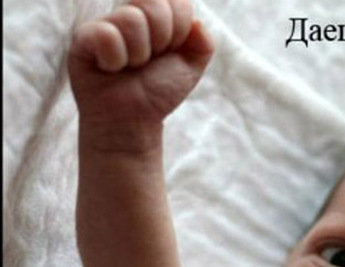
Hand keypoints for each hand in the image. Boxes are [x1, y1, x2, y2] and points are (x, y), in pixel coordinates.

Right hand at [68, 0, 213, 125]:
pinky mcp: (84, 37)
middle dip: (162, 39)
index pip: (178, 1)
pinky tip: (111, 68)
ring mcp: (106, 22)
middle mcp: (131, 12)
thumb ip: (204, 43)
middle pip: (155, 3)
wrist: (135, 119)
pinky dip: (116, 59)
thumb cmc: (158, 90)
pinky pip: (106, 34)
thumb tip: (196, 22)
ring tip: (130, 66)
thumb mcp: (191, 68)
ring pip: (131, 18)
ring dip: (139, 54)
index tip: (170, 50)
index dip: (180, 30)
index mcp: (157, 15)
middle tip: (150, 59)